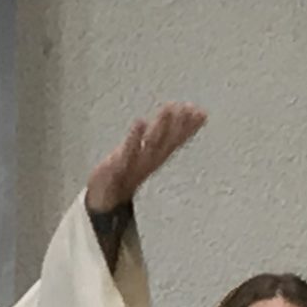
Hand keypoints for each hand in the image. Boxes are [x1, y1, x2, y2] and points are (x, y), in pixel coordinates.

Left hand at [86, 103, 206, 212]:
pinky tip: (141, 121)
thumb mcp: (144, 157)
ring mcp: (134, 163)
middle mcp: (149, 161)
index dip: (189, 128)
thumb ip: (158, 140)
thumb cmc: (126, 173)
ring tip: (169, 108)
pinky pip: (128, 150)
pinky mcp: (117, 165)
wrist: (104, 199)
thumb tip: (169, 129)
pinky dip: (135, 136)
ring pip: (151, 144)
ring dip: (161, 126)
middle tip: (189, 107)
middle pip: (166, 141)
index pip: (176, 141)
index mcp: (156, 158)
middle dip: (178, 124)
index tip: (202, 113)